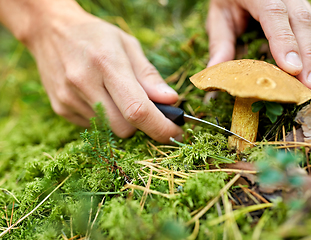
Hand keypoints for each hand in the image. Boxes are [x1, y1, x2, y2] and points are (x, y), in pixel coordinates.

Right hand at [24, 3, 182, 142]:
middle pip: (124, 128)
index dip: (160, 127)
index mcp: (106, 64)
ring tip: (116, 95)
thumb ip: (149, 76)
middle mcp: (84, 84)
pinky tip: (99, 96)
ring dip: (121, 121)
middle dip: (141, 125)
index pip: (137, 109)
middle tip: (145, 107)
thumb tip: (171, 101)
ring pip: (109, 130)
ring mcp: (69, 98)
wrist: (50, 30)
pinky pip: (94, 127)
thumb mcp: (128, 45)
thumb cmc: (96, 36)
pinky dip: (105, 118)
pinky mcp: (61, 108)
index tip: (175, 133)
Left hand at [206, 0, 310, 91]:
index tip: (291, 69)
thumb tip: (213, 71)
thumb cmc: (228, 0)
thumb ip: (219, 42)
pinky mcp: (302, 5)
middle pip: (301, 20)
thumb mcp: (219, 17)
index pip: (274, 13)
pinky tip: (310, 71)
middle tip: (308, 87)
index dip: (284, 41)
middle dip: (307, 55)